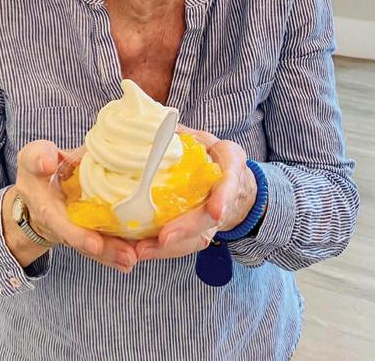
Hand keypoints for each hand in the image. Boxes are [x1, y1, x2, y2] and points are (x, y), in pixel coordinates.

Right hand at [3, 140, 137, 273]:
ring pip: (99, 246)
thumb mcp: (31, 158)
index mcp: (47, 209)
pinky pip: (107, 243)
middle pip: (86, 243)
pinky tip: (139, 253)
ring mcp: (80, 230)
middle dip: (107, 251)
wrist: (39, 188)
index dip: (77, 236)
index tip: (95, 244)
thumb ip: (38, 157)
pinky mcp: (93, 229)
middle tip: (129, 256)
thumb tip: (48, 163)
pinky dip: (122, 249)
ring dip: (118, 253)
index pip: (62, 225)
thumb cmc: (37, 168)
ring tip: (138, 255)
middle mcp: (64, 226)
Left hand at [135, 125, 257, 261]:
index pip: (229, 185)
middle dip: (187, 229)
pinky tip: (140, 251)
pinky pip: (183, 244)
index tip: (216, 211)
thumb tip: (157, 124)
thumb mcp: (205, 139)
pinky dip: (162, 250)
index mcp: (230, 171)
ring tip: (142, 250)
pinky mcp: (198, 232)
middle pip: (209, 221)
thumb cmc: (215, 157)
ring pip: (196, 239)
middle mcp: (223, 201)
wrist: (234, 182)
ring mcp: (211, 221)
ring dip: (170, 248)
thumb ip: (184, 134)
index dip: (223, 198)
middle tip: (164, 238)